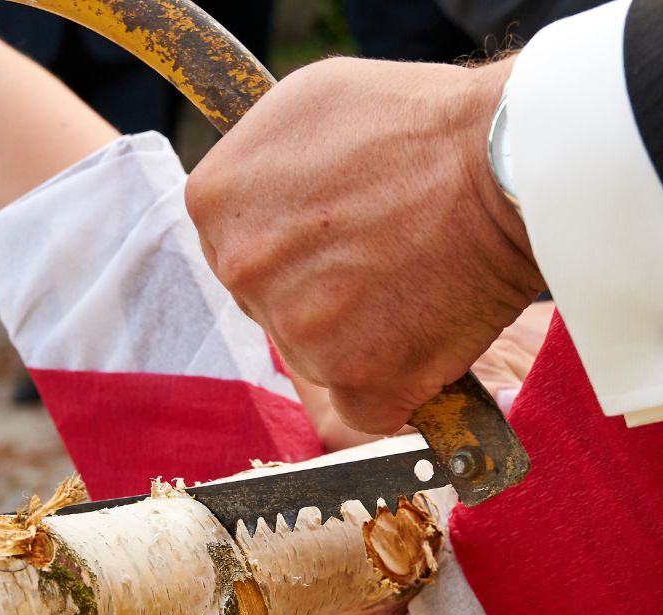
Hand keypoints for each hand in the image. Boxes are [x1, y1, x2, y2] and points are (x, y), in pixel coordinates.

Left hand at [186, 57, 545, 433]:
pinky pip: (363, 403)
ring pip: (314, 353)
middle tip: (378, 255)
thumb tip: (249, 204)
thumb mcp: (303, 103)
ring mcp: (297, 329)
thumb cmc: (413, 121)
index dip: (288, 244)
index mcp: (216, 201)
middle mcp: (242, 270)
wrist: (506, 162)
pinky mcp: (357, 378)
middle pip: (268, 304)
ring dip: (355, 335)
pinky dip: (393, 383)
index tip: (332, 232)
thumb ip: (254, 163)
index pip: (232, 247)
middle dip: (314, 290)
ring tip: (409, 282)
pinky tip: (421, 335)